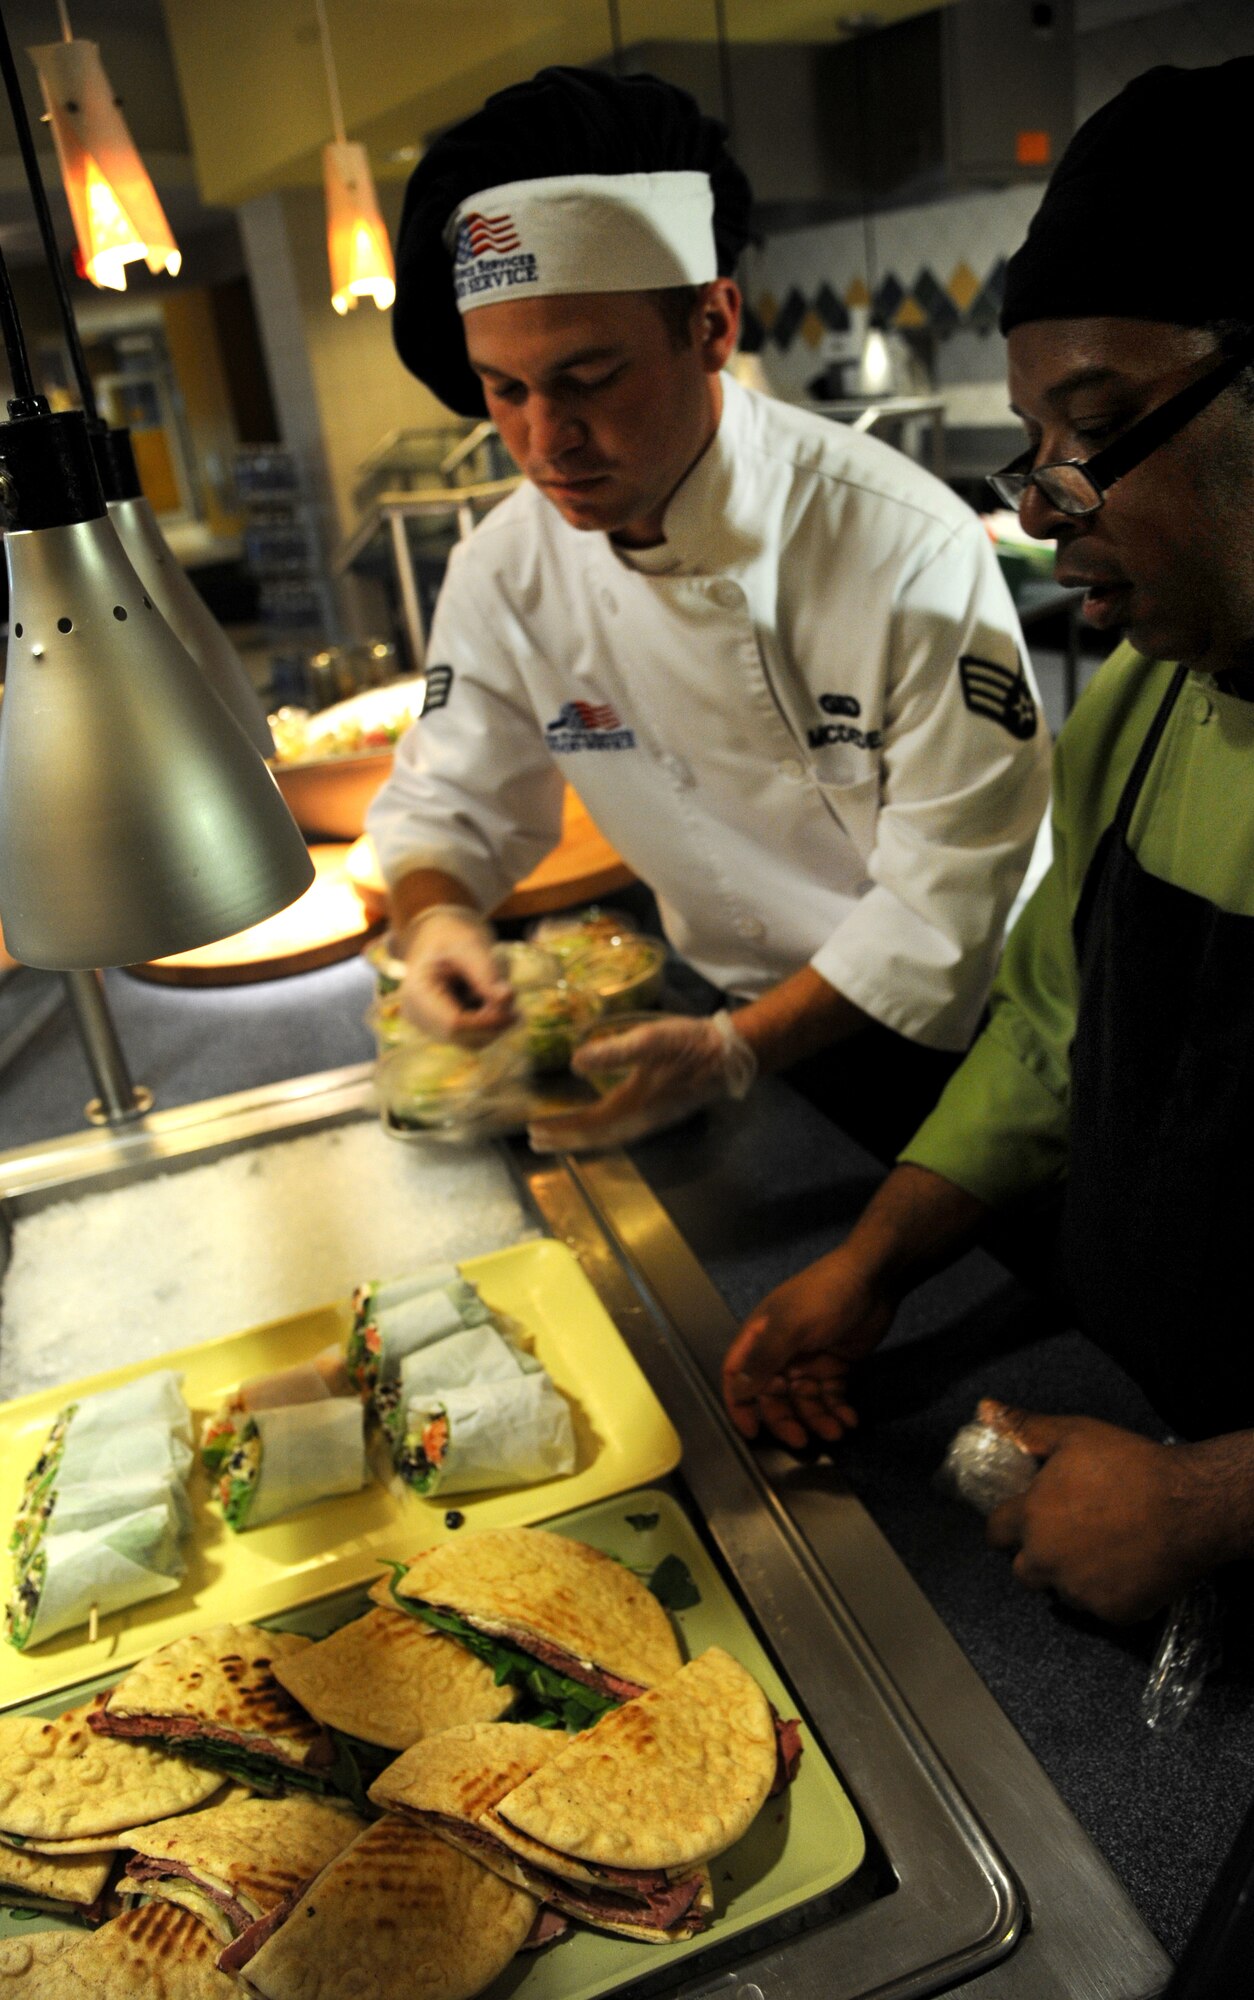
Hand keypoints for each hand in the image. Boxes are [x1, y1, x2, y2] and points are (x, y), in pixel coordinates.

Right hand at [397, 906, 514, 1043]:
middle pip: (465, 1038)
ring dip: (494, 1021)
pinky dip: (490, 1021)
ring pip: (474, 1042)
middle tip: (509, 991)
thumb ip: (487, 972)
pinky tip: (487, 997)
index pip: (454, 1025)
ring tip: (495, 987)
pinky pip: (475, 1038)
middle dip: (494, 1020)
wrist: (439, 937)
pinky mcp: (443, 1032)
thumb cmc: (452, 936)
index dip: (487, 1020)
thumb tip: (508, 999)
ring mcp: (429, 1028)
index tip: (512, 1003)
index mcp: (416, 994)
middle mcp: (418, 1017)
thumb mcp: (469, 945)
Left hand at [527, 1010, 755, 1153]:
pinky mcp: (659, 1114)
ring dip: (580, 1139)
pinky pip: (620, 1132)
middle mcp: (640, 1120)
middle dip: (564, 1141)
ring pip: (607, 1137)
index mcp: (633, 1104)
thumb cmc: (689, 1043)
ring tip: (558, 1139)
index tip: (533, 1130)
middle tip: (536, 1142)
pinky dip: (600, 1133)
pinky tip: (597, 1125)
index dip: (560, 1129)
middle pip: (594, 1137)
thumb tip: (575, 1063)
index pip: (587, 1124)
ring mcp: (651, 1120)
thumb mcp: (650, 1039)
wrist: (730, 1055)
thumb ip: (613, 1052)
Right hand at [721, 1247, 896, 1449]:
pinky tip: (850, 1420)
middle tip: (802, 1440)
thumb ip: (764, 1359)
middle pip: (772, 1397)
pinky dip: (838, 1410)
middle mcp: (780, 1353)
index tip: (750, 1432)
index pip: (738, 1377)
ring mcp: (809, 1361)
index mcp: (760, 1338)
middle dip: (785, 1419)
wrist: (874, 1278)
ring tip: (836, 1431)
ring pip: (804, 1401)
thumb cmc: (825, 1296)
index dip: (740, 1405)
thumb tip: (738, 1391)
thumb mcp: (791, 1325)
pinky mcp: (835, 1366)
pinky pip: (830, 1396)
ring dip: (817, 1419)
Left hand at [984, 1408, 1217, 1623]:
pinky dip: (1107, 1591)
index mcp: (1032, 1519)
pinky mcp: (1113, 1613)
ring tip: (1102, 1547)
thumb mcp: (1074, 1434)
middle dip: (1037, 1554)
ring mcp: (1080, 1592)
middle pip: (1023, 1570)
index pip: (995, 1533)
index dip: (1008, 1524)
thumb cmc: (1130, 1465)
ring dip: (1071, 1575)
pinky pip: (1098, 1606)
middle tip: (1068, 1533)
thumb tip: (984, 1409)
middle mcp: (1047, 1561)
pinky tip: (1128, 1566)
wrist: (1191, 1506)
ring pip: (1061, 1590)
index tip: (1026, 1516)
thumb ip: (1024, 1428)